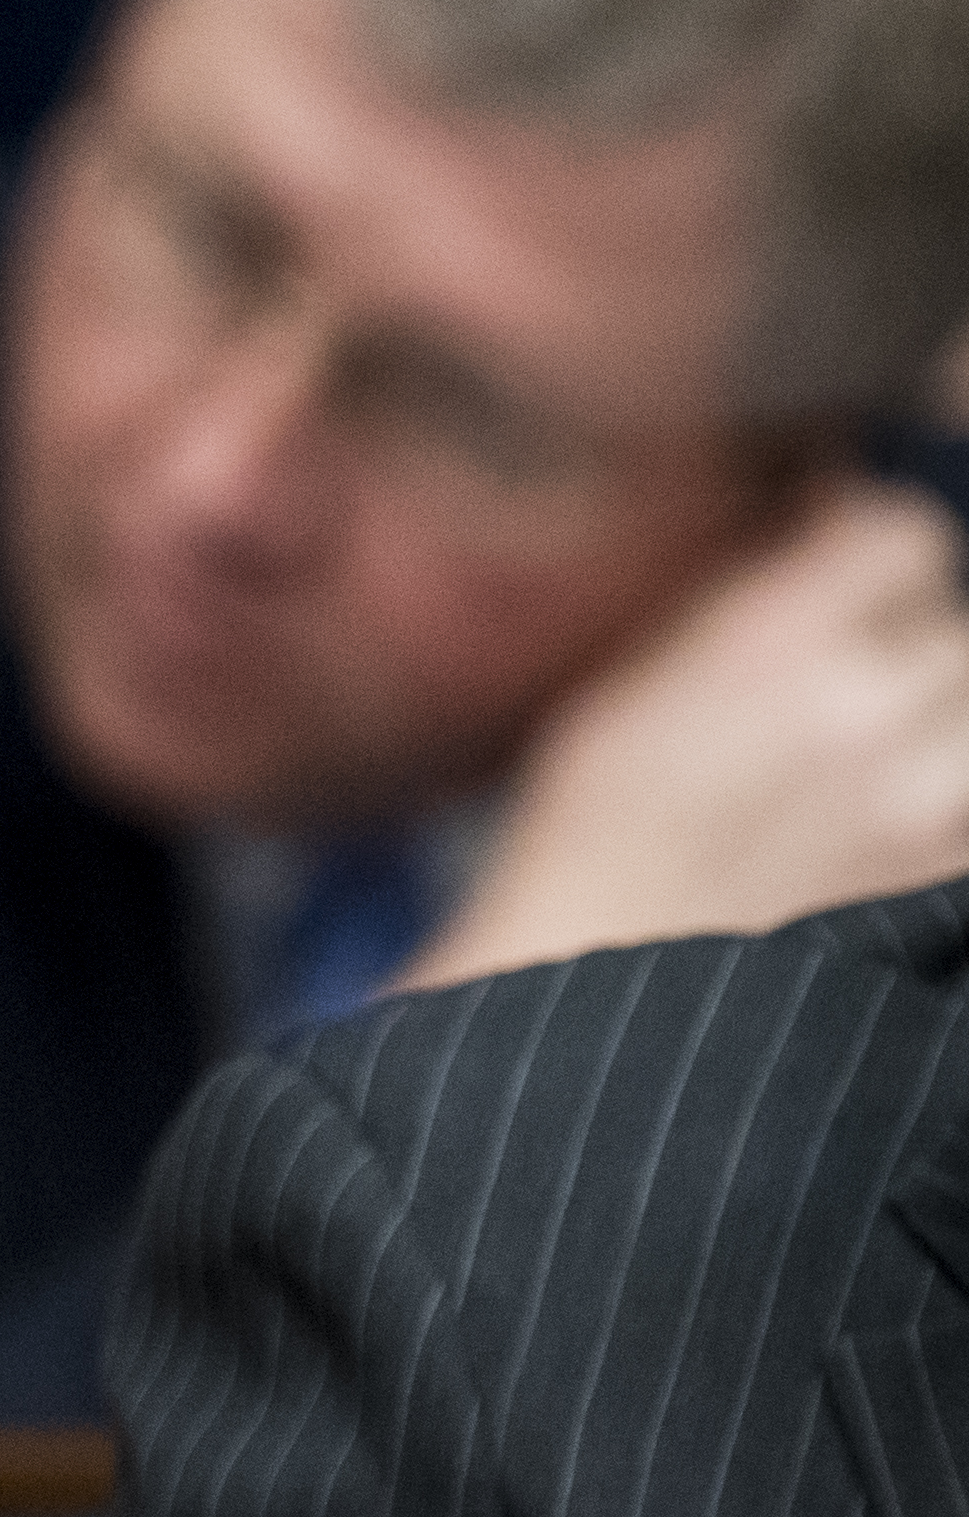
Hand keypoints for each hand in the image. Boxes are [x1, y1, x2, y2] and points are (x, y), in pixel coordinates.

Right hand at [407, 483, 968, 991]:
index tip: (839, 560)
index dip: (870, 545)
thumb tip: (819, 520)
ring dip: (939, 714)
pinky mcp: (940, 880)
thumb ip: (735, 607)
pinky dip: (943, 792)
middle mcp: (863, 713)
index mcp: (770, 647)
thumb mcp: (624, 692)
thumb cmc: (585, 847)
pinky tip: (883, 810)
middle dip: (904, 636)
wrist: (593, 996)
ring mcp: (918, 803)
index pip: (904, 536)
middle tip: (841, 671)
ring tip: (873, 744)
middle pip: (953, 624)